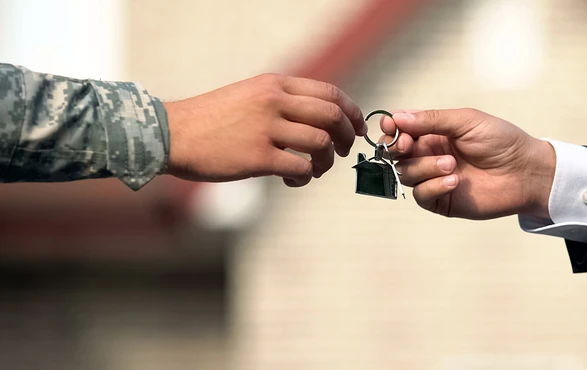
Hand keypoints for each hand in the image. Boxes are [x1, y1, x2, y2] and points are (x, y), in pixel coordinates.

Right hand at [164, 74, 366, 186]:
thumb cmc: (212, 120)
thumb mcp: (250, 95)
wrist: (172, 134)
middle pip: (332, 117)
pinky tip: (293, 179)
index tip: (357, 128)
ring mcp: (266, 129)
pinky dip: (305, 177)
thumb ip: (283, 101)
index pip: (330, 93)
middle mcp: (274, 102)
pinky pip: (301, 168)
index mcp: (275, 85)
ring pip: (321, 144)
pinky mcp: (257, 157)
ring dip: (326, 162)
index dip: (352, 112)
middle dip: (347, 137)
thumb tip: (322, 120)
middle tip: (343, 152)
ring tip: (314, 169)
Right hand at [380, 109, 554, 219]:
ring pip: (406, 174)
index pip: (400, 131)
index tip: (391, 128)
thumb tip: (397, 117)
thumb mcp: (466, 121)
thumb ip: (431, 119)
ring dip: (424, 168)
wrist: (525, 172)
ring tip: (451, 165)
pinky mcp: (442, 201)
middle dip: (397, 149)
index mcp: (434, 133)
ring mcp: (434, 179)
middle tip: (409, 145)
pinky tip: (454, 182)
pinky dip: (433, 187)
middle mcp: (430, 155)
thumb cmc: (501, 141)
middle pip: (396, 154)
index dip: (391, 130)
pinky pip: (422, 195)